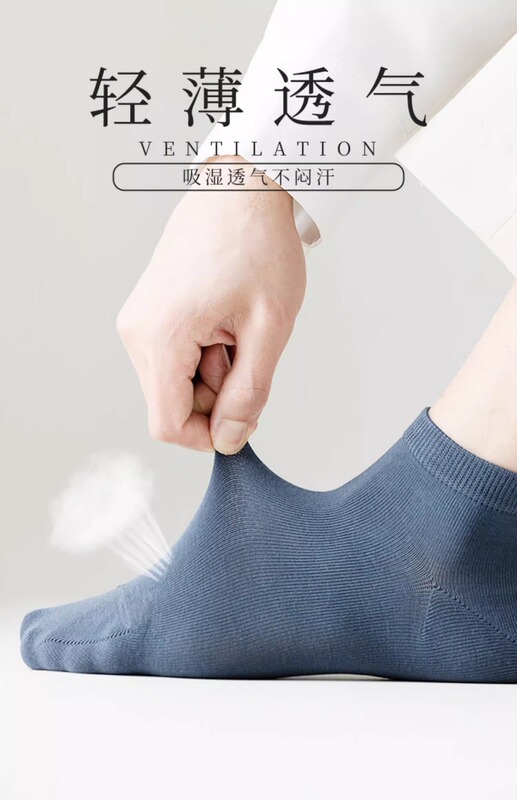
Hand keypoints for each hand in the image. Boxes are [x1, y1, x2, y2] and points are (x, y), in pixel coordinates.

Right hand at [117, 157, 305, 453]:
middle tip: (248, 352)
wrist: (242, 189)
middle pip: (170, 405)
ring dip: (212, 373)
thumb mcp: (269, 328)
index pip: (167, 425)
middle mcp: (137, 331)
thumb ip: (249, 393)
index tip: (244, 418)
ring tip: (237, 329)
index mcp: (162, 336)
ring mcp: (138, 320)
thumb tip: (229, 438)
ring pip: (173, 383)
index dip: (207, 435)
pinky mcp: (146, 312)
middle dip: (216, 396)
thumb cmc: (258, 246)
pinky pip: (172, 358)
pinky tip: (224, 321)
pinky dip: (203, 354)